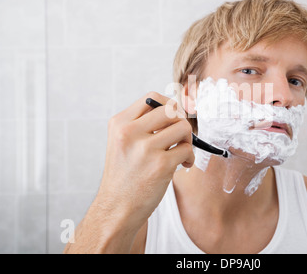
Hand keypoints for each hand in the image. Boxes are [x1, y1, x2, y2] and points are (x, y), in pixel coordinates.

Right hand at [97, 91, 194, 225]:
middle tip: (180, 136)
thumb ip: (142, 124)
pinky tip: (182, 165)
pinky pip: (187, 149)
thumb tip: (176, 110)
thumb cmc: (124, 176)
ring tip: (181, 152)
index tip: (174, 118)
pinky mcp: (160, 165)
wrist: (117, 209)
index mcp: (119, 123)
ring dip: (188, 140)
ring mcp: (145, 148)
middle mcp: (130, 132)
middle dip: (182, 120)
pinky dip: (189, 157)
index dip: (169, 104)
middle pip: (171, 109)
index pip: (152, 97)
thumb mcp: (122, 142)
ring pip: (183, 127)